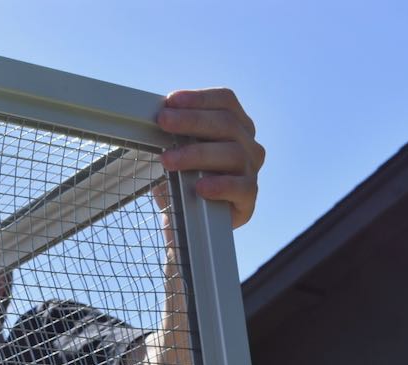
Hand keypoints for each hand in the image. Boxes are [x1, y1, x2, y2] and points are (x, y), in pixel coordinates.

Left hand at [157, 88, 264, 227]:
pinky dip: (219, 186)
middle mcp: (247, 145)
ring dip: (196, 154)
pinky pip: (241, 188)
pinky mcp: (248, 199)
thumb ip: (173, 134)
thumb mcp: (176, 152)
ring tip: (168, 159)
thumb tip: (157, 115)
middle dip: (191, 120)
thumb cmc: (182, 181)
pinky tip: (199, 187)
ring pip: (232, 153)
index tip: (170, 100)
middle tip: (163, 122)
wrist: (185, 222)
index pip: (225, 101)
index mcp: (234, 126)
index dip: (199, 98)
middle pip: (226, 123)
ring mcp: (250, 171)